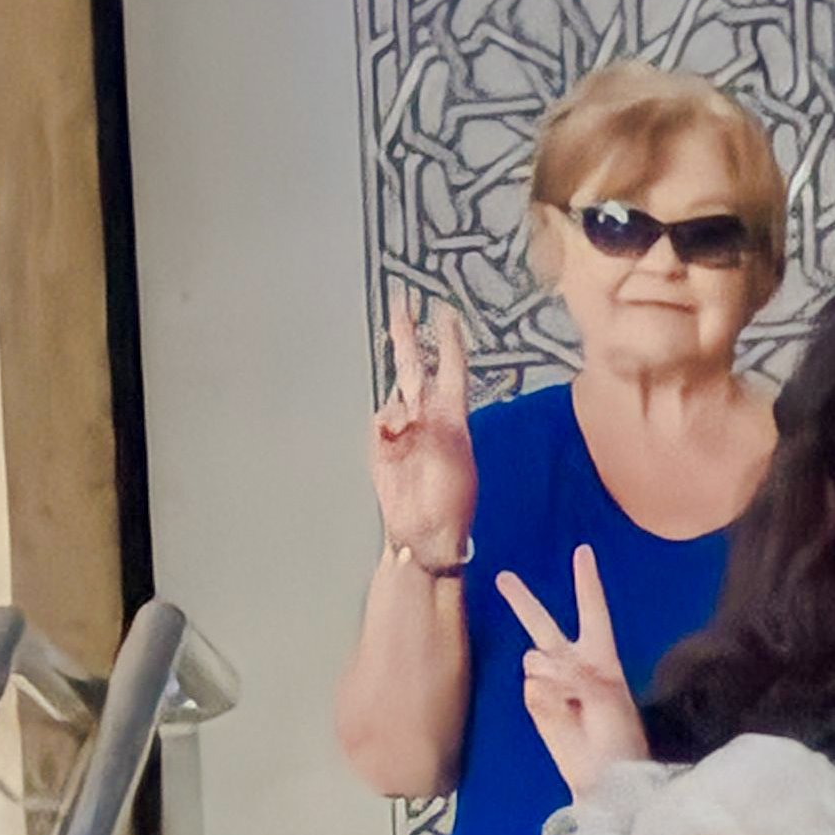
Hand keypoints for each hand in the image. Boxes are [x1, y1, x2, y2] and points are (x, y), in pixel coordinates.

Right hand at [366, 294, 478, 568]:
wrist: (425, 533)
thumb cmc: (450, 500)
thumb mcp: (454, 458)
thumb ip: (431, 427)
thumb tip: (405, 409)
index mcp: (454, 417)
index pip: (452, 367)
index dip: (448, 338)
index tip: (445, 309)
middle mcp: (428, 416)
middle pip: (415, 364)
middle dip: (408, 333)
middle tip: (401, 301)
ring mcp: (403, 429)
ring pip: (395, 391)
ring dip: (399, 401)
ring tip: (409, 427)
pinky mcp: (382, 444)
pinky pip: (381, 419)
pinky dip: (387, 424)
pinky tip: (395, 440)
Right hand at [497, 546, 641, 790]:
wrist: (605, 776)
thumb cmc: (618, 735)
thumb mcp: (606, 694)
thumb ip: (573, 672)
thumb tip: (535, 665)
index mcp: (600, 656)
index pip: (592, 610)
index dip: (586, 582)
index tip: (582, 551)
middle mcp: (573, 663)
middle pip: (543, 624)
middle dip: (523, 602)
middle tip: (502, 577)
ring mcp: (550, 683)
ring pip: (535, 659)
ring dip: (551, 675)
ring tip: (572, 702)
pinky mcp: (535, 704)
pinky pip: (531, 687)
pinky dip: (544, 698)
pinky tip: (561, 717)